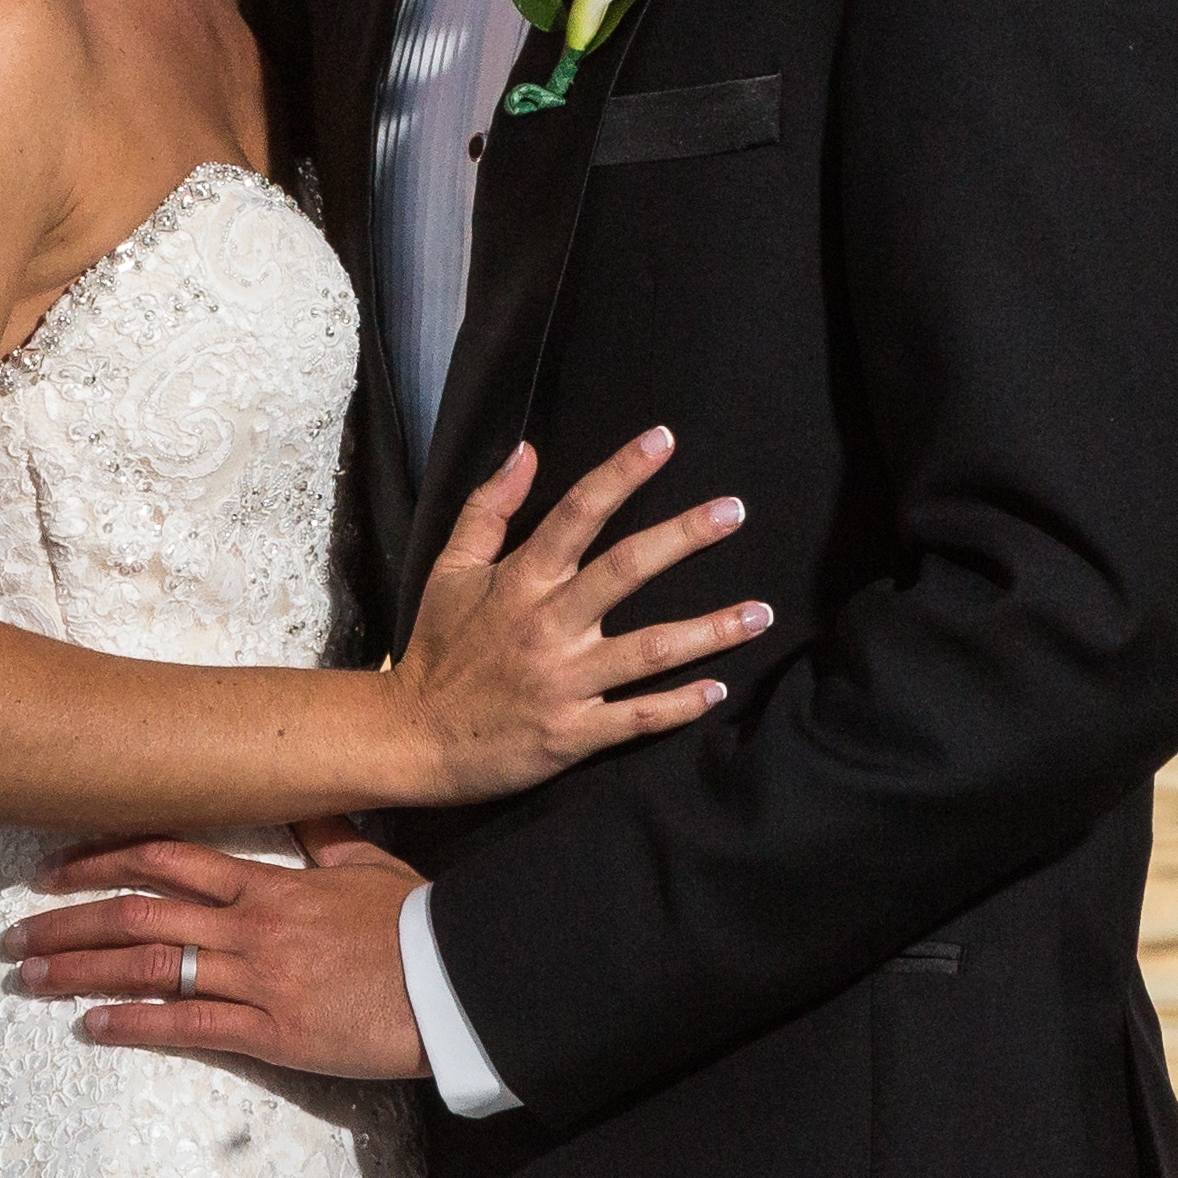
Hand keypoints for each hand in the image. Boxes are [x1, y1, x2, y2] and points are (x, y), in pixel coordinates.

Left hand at [0, 827, 430, 1081]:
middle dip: (68, 922)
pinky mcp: (275, 1035)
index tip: (50, 868)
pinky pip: (190, 1026)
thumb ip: (320, 834)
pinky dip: (135, 1025)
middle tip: (14, 935)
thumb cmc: (417, 923)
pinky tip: (93, 1026)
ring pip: (149, 967)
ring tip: (30, 977)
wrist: (459, 985)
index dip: (98, 858)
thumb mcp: (367, 863)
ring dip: (82, 971)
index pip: (164, 855)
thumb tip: (295, 798)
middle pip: (137, 914)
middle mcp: (249, 926)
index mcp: (266, 882)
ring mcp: (258, 980)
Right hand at [384, 427, 763, 801]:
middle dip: (684, 536)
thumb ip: (488, 509)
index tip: (662, 440)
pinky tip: (719, 689)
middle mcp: (548, 626)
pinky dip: (681, 705)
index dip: (620, 473)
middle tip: (735, 511)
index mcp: (519, 582)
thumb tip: (526, 451)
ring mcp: (566, 682)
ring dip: (711, 630)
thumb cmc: (438, 648)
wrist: (416, 737)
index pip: (577, 514)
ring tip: (761, 613)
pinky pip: (639, 717)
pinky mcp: (575, 733)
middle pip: (627, 570)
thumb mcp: (450, 570)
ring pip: (651, 651)